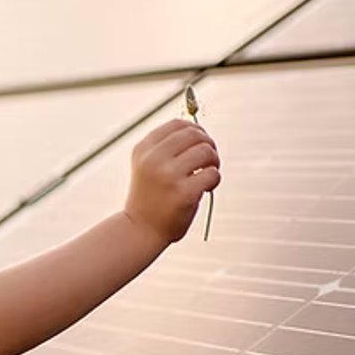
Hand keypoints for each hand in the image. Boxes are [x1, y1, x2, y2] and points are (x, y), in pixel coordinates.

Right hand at [123, 117, 219, 244]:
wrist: (140, 229)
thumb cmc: (150, 196)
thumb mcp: (148, 165)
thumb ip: (166, 147)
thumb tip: (199, 131)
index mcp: (143, 149)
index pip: (177, 125)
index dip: (195, 130)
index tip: (200, 142)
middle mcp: (153, 159)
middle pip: (194, 134)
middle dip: (208, 144)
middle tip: (209, 159)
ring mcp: (168, 175)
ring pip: (206, 151)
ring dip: (214, 161)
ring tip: (208, 172)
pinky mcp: (183, 193)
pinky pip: (212, 174)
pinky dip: (214, 179)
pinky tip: (205, 188)